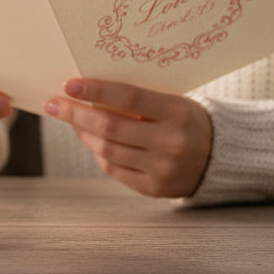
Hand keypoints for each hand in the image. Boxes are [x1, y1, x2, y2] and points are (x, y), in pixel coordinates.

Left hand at [44, 78, 211, 197]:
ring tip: (71, 120)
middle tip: (53, 104)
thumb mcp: (170, 101)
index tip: (69, 84)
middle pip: (111, 128)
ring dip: (83, 134)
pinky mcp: (155, 189)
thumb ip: (135, 99)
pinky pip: (114, 170)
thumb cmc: (185, 119)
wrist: (220, 156)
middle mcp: (172, 142)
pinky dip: (98, 153)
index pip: (129, 98)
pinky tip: (91, 141)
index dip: (96, 91)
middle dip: (76, 114)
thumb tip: (86, 92)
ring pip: (108, 151)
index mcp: (177, 112)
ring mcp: (163, 169)